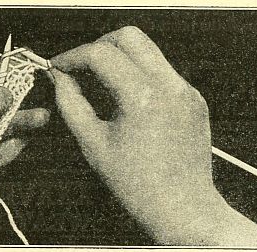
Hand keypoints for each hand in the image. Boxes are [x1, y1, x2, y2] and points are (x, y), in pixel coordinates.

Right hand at [50, 27, 256, 245]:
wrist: (182, 208)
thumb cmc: (140, 187)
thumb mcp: (94, 145)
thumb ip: (72, 105)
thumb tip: (61, 80)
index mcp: (143, 96)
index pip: (101, 53)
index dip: (74, 57)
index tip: (61, 68)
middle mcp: (170, 86)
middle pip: (129, 37)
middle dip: (100, 46)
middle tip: (82, 68)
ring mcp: (187, 91)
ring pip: (150, 52)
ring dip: (122, 61)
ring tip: (104, 90)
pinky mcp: (195, 101)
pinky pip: (165, 74)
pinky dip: (143, 78)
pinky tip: (131, 105)